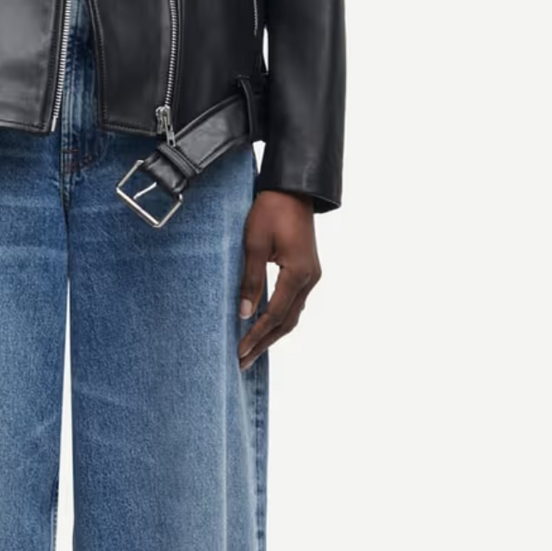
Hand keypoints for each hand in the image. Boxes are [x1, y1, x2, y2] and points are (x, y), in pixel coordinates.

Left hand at [237, 188, 320, 369]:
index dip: (257, 336)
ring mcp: (311, 275)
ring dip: (273, 333)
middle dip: (265, 343)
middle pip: (287, 322)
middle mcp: (310, 279)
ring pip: (293, 314)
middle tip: (243, 361)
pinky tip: (265, 325)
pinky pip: (295, 302)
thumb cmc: (271, 210)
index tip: (240, 352)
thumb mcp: (254, 243)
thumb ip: (251, 280)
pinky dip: (280, 318)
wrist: (293, 189)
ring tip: (252, 349)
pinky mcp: (307, 270)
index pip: (275, 315)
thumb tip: (245, 313)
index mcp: (298, 274)